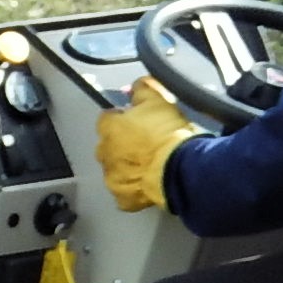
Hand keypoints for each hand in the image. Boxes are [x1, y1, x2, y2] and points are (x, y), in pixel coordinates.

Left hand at [96, 77, 200, 213]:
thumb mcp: (158, 100)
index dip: (123, 116)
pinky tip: (149, 182)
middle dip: (123, 142)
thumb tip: (136, 84)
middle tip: (147, 141)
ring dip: (128, 165)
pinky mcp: (124, 198)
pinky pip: (126, 192)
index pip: (107, 118)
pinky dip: (135, 188)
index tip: (138, 118)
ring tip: (150, 163)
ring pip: (116, 169)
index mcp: (108, 129)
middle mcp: (103, 153)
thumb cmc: (166, 131)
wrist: (179, 167)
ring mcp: (112, 178)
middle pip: (109, 145)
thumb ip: (143, 89)